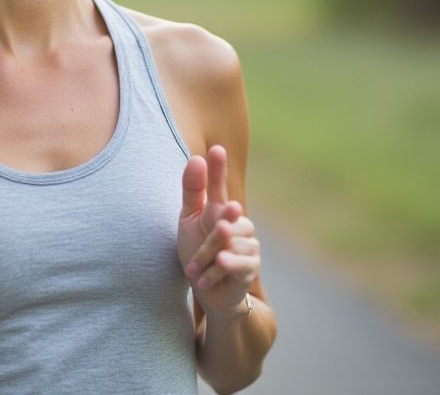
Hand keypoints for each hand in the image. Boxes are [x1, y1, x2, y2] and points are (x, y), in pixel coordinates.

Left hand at [177, 144, 260, 314]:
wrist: (208, 289)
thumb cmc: (197, 251)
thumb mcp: (188, 220)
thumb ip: (192, 191)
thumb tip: (196, 159)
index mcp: (219, 209)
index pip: (218, 185)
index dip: (217, 169)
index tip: (216, 149)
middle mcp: (237, 223)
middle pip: (225, 219)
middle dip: (219, 226)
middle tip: (218, 228)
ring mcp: (248, 244)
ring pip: (228, 243)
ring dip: (206, 257)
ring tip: (194, 268)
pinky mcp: (251, 267)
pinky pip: (236, 264)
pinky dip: (217, 271)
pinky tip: (204, 278)